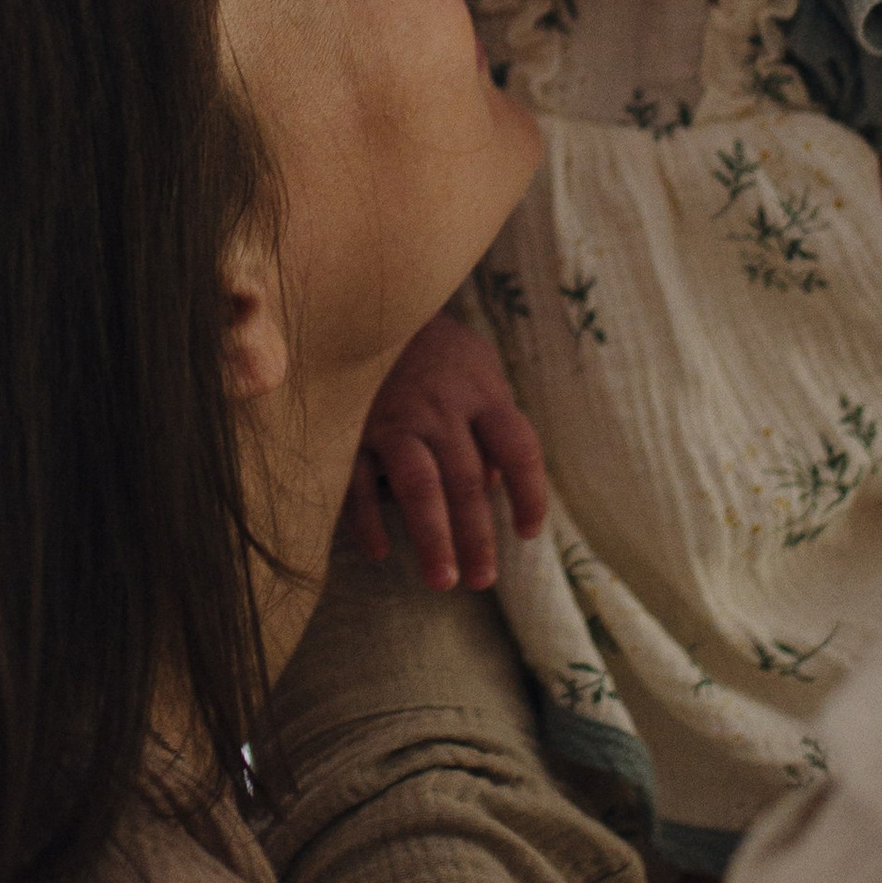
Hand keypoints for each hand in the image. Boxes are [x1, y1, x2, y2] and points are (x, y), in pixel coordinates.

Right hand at [347, 310, 548, 593]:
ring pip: (420, 486)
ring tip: (443, 581)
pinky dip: (368, 518)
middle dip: (477, 536)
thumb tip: (494, 487)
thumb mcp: (477, 368)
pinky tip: (380, 550)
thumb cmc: (435, 348)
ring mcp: (394, 418)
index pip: (520, 449)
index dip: (530, 495)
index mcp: (482, 392)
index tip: (527, 534)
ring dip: (432, 537)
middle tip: (482, 580)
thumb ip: (491, 421)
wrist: (368, 301)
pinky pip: (359, 481)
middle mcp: (442, 407)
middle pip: (467, 480)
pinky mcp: (351, 428)